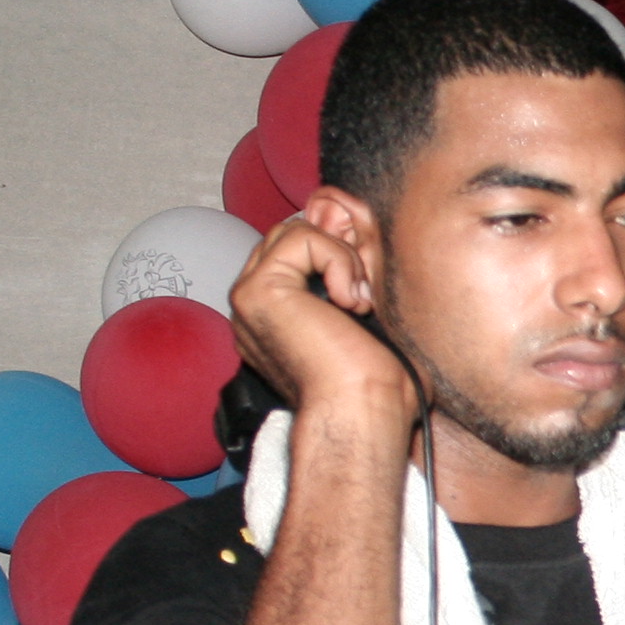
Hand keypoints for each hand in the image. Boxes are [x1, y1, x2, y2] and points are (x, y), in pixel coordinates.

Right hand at [228, 207, 423, 438]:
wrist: (364, 411)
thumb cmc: (376, 382)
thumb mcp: (368, 311)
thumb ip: (349, 269)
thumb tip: (349, 214)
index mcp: (275, 316)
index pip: (298, 252)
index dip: (339, 254)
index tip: (368, 291)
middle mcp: (255, 308)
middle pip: (294, 235)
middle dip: (340, 251)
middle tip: (366, 296)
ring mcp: (249, 299)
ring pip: (296, 231)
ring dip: (341, 258)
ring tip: (358, 304)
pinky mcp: (256, 292)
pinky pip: (302, 237)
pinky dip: (338, 261)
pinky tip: (349, 304)